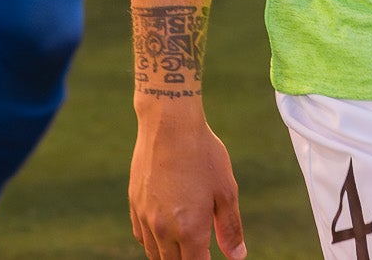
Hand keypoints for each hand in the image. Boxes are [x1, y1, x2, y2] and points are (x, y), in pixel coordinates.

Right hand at [130, 102, 247, 259]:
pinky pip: (142, 237)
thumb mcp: (226, 190)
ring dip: (170, 256)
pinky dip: (153, 243)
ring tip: (184, 249)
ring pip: (155, 254)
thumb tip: (237, 256)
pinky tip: (165, 235)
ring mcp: (145, 218)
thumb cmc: (203, 154)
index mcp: (189, 230)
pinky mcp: (134, 204)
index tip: (210, 259)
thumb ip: (230, 228)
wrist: (169, 125)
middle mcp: (163, 230)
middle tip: (200, 253)